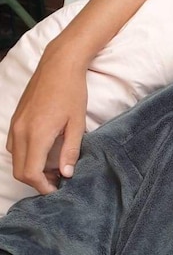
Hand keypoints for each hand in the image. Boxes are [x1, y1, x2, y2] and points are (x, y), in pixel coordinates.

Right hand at [6, 41, 87, 193]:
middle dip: (36, 181)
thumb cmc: (72, 92)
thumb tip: (66, 173)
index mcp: (37, 134)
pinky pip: (14, 146)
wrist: (59, 66)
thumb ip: (71, 150)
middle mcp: (20, 131)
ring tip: (53, 167)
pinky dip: (26, 155)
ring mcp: (15, 125)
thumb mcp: (77, 123)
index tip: (57, 188)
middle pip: (20, 170)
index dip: (43, 186)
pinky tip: (44, 152)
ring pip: (15, 159)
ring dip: (30, 168)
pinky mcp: (15, 119)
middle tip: (57, 181)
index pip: (31, 173)